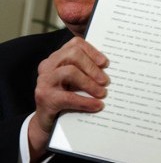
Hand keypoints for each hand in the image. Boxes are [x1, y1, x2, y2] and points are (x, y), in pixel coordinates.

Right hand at [28, 37, 108, 160]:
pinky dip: (85, 101)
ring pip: (70, 72)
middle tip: (106, 81)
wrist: (47, 121)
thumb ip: (87, 72)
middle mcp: (48, 66)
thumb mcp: (76, 82)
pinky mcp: (45, 97)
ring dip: (90, 83)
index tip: (106, 63)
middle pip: (72, 54)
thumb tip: (111, 71)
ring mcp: (44, 81)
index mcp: (57, 58)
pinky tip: (97, 106)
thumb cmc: (65, 97)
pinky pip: (68, 96)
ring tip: (103, 93)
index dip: (92, 52)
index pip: (75, 45)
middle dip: (92, 67)